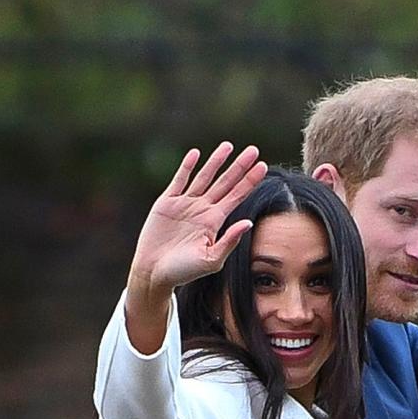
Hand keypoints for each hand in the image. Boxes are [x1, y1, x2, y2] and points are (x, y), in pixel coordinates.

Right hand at [127, 141, 266, 303]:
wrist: (155, 272)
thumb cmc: (184, 272)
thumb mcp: (211, 260)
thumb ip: (229, 241)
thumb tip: (248, 223)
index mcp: (214, 222)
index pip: (236, 197)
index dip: (249, 182)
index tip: (262, 166)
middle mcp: (202, 210)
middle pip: (224, 183)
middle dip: (239, 167)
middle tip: (253, 150)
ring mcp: (185, 204)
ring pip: (204, 177)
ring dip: (216, 161)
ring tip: (228, 146)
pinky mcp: (167, 202)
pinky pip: (179, 180)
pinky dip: (187, 167)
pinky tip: (196, 154)